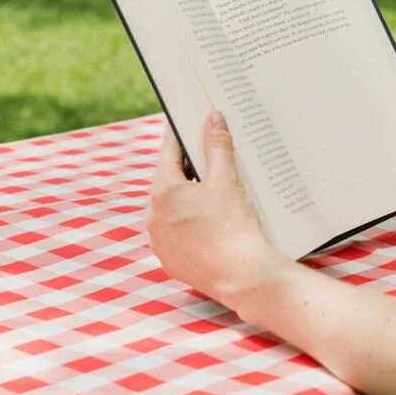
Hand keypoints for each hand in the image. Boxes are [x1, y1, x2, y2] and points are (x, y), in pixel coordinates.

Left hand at [148, 112, 282, 300]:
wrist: (243, 276)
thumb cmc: (235, 227)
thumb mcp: (227, 181)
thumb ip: (217, 146)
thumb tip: (213, 118)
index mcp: (163, 192)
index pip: (169, 152)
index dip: (180, 135)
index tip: (185, 122)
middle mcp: (153, 216)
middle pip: (169, 182)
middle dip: (188, 170)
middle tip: (208, 159)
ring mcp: (158, 241)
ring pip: (171, 210)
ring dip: (187, 200)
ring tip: (212, 196)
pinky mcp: (168, 260)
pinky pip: (175, 235)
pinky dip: (189, 226)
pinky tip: (210, 225)